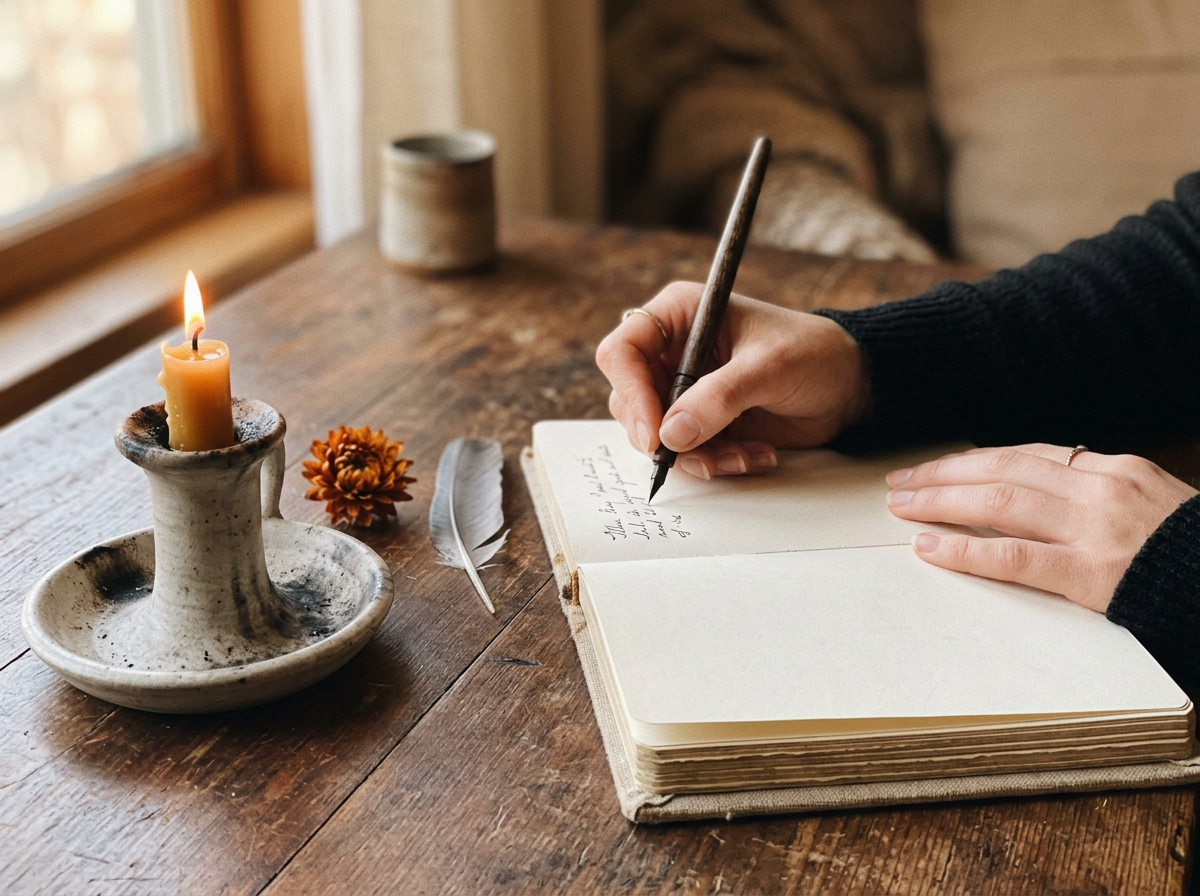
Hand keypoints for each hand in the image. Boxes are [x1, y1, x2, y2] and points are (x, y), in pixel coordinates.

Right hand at [595, 281, 871, 478]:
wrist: (847, 385)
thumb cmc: (813, 354)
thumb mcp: (769, 368)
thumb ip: (719, 398)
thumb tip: (671, 435)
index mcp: (679, 315)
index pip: (623, 352)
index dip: (630, 393)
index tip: (655, 435)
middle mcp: (671, 351)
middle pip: (629, 401)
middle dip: (664, 436)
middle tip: (703, 456)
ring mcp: (683, 389)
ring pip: (654, 435)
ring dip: (695, 456)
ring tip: (744, 455)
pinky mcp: (700, 422)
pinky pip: (684, 453)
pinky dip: (715, 462)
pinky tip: (756, 455)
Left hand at [886, 444, 1198, 611]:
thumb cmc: (1189, 553)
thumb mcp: (1149, 504)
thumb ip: (1096, 494)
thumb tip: (1038, 491)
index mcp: (1115, 469)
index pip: (1028, 455)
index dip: (974, 461)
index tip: (936, 468)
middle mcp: (1101, 489)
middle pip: (1002, 471)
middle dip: (944, 475)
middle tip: (900, 483)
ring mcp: (1096, 530)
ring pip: (999, 504)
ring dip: (941, 503)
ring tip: (903, 508)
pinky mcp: (1093, 575)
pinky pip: (1014, 558)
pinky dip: (965, 550)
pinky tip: (930, 548)